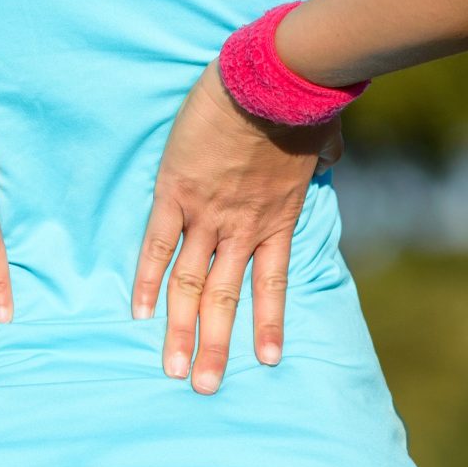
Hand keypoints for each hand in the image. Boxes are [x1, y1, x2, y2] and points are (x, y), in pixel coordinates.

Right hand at [132, 62, 343, 393]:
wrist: (273, 80)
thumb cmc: (300, 101)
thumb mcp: (320, 135)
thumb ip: (320, 155)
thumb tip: (330, 155)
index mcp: (277, 218)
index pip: (272, 284)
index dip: (269, 323)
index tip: (268, 360)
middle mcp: (242, 228)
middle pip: (226, 298)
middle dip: (217, 346)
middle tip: (205, 387)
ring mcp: (207, 214)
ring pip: (191, 284)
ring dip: (182, 330)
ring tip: (175, 368)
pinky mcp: (176, 194)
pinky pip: (157, 246)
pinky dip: (146, 281)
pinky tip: (138, 313)